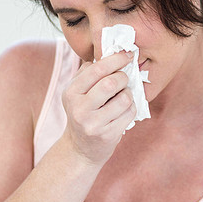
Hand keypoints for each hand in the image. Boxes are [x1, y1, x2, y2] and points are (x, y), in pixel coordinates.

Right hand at [61, 50, 135, 166]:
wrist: (80, 149)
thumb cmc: (83, 113)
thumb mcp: (77, 93)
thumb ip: (89, 72)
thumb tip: (111, 52)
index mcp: (71, 93)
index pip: (96, 69)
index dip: (115, 59)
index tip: (127, 54)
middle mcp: (79, 108)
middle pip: (110, 83)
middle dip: (123, 77)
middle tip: (125, 78)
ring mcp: (93, 124)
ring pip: (124, 99)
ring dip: (129, 94)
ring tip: (123, 96)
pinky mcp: (107, 136)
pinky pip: (129, 114)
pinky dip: (131, 108)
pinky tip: (124, 110)